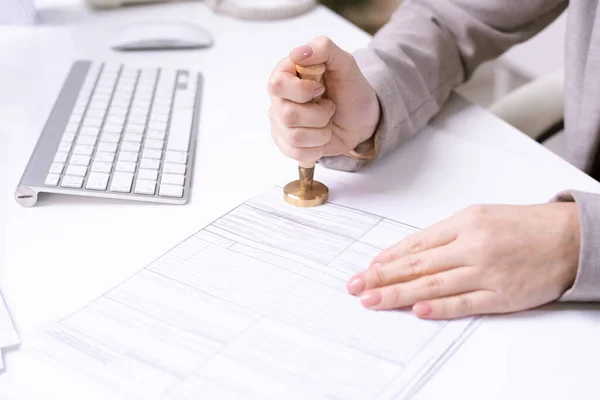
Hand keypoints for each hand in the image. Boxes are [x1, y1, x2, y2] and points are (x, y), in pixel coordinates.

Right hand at [267, 36, 379, 163]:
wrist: (361, 119)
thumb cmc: (350, 90)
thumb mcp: (345, 63)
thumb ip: (324, 48)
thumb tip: (298, 53)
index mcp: (286, 75)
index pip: (277, 84)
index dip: (302, 90)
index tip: (321, 89)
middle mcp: (278, 100)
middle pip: (286, 114)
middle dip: (319, 114)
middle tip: (329, 107)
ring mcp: (280, 124)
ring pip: (294, 137)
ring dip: (321, 132)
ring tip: (327, 122)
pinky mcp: (286, 145)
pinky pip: (297, 153)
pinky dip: (317, 148)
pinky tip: (322, 137)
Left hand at [346, 203, 580, 318]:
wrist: (567, 237)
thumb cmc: (520, 225)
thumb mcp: (479, 217)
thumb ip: (444, 235)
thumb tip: (408, 253)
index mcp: (464, 223)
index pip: (416, 243)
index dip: (388, 258)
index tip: (366, 268)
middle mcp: (472, 246)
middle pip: (418, 264)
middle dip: (382, 277)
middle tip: (356, 286)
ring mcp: (486, 272)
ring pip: (434, 284)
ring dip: (399, 294)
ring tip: (373, 301)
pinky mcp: (502, 295)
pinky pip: (465, 303)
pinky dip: (440, 307)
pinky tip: (418, 310)